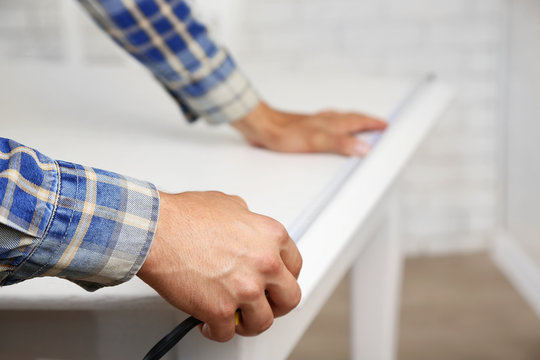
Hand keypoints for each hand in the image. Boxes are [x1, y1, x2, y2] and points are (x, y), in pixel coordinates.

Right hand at [137, 191, 301, 341]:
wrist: (155, 230)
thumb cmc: (183, 217)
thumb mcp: (228, 204)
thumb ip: (246, 219)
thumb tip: (246, 229)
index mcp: (271, 236)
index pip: (294, 265)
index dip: (285, 278)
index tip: (275, 284)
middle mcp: (264, 263)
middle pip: (289, 298)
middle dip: (276, 305)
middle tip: (263, 305)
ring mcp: (245, 289)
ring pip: (262, 322)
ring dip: (248, 323)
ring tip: (235, 318)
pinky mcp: (220, 309)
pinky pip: (226, 333)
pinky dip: (216, 331)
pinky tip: (208, 323)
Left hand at [231, 101, 386, 155]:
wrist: (261, 125)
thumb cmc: (285, 134)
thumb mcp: (318, 141)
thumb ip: (342, 144)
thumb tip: (365, 148)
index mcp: (331, 123)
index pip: (358, 121)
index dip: (373, 123)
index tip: (386, 125)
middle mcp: (324, 120)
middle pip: (350, 118)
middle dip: (365, 121)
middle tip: (378, 124)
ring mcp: (313, 122)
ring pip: (337, 120)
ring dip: (350, 121)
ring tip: (358, 124)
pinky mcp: (301, 127)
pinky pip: (323, 124)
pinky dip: (332, 125)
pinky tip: (325, 129)